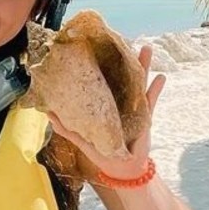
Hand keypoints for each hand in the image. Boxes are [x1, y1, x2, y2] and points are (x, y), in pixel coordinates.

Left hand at [47, 43, 164, 181]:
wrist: (122, 169)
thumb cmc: (103, 153)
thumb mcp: (82, 139)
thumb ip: (66, 128)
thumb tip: (47, 113)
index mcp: (105, 105)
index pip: (104, 80)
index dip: (103, 64)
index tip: (101, 46)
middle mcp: (120, 102)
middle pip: (123, 76)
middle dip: (125, 59)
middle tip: (127, 40)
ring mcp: (134, 107)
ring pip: (140, 82)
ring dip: (144, 66)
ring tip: (147, 49)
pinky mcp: (146, 117)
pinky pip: (152, 100)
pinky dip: (156, 90)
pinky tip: (161, 77)